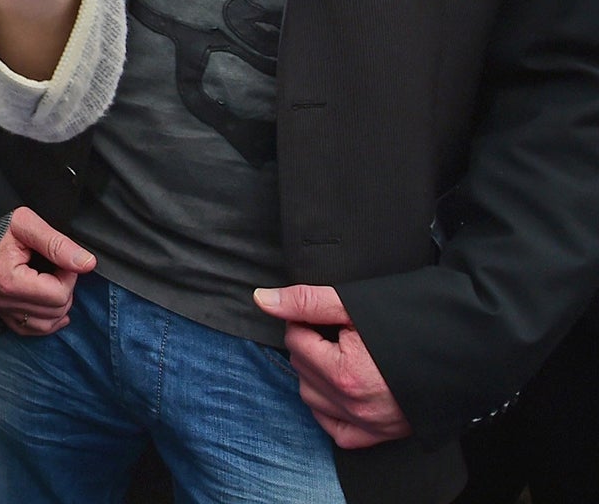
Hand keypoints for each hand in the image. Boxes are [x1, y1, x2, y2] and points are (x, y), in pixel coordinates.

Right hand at [0, 207, 94, 335]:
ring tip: (55, 283)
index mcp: (9, 280)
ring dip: (57, 307)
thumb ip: (58, 245)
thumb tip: (87, 264)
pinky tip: (54, 309)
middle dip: (65, 289)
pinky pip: (25, 329)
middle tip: (59, 266)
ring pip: (43, 326)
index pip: (58, 295)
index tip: (63, 258)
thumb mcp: (28, 224)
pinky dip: (44, 321)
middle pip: (54, 311)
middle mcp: (1, 299)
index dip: (69, 276)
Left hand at [254, 284, 412, 448]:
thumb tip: (261, 299)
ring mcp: (372, 424)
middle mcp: (356, 406)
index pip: (296, 342)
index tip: (322, 313)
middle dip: (309, 345)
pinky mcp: (386, 433)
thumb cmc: (416, 316)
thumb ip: (306, 302)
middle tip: (333, 329)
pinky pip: (340, 432)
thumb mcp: (356, 303)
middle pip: (303, 370)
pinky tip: (338, 388)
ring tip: (339, 352)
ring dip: (315, 374)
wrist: (473, 340)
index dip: (304, 321)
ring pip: (314, 399)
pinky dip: (331, 410)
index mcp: (346, 374)